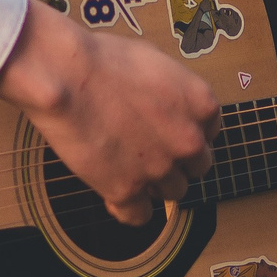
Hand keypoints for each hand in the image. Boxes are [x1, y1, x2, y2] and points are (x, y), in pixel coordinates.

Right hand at [0, 0, 216, 226]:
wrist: (67, 77)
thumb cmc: (105, 60)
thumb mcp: (157, 63)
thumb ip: (173, 92)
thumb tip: (167, 103)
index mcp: (202, 106)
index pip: (208, 134)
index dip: (187, 133)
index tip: (169, 132)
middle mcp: (188, 141)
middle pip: (196, 167)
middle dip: (177, 162)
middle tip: (151, 151)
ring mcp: (160, 169)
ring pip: (173, 192)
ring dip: (155, 184)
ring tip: (131, 169)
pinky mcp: (126, 190)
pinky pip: (139, 216)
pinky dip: (129, 210)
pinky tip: (117, 198)